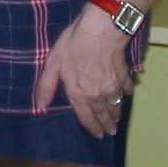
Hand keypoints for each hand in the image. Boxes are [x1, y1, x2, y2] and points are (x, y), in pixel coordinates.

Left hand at [35, 5, 133, 137]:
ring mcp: (112, 85)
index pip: (86, 117)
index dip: (92, 128)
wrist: (101, 31)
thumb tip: (40, 106)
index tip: (98, 135)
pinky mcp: (123, 74)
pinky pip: (126, 87)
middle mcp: (97, 95)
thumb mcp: (53, 63)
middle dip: (107, 124)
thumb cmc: (74, 45)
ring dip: (116, 113)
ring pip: (115, 104)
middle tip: (111, 132)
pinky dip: (126, 92)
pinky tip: (127, 93)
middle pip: (103, 114)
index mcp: (79, 94)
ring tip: (118, 119)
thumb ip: (46, 86)